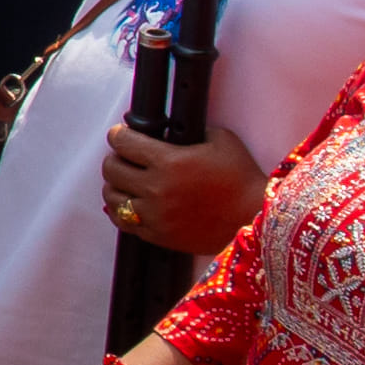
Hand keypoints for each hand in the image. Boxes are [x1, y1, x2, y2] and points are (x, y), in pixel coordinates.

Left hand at [97, 123, 262, 255]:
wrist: (253, 217)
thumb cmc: (240, 176)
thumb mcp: (220, 139)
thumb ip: (188, 131)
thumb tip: (165, 129)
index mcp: (169, 161)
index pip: (123, 143)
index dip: (118, 135)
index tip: (120, 134)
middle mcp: (156, 188)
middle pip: (111, 169)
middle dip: (115, 158)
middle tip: (125, 157)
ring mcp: (155, 215)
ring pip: (112, 197)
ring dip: (115, 185)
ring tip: (126, 181)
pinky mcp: (158, 236)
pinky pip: (123, 223)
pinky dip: (121, 210)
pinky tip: (129, 203)